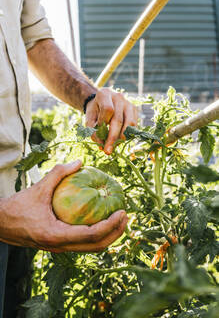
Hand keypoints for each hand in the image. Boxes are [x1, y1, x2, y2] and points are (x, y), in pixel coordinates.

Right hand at [0, 160, 127, 251]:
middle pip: (96, 247)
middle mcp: (59, 246)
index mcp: (55, 235)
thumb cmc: (17, 207)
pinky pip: (83, 244)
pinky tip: (101, 221)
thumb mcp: (38, 188)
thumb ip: (59, 173)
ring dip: (108, 236)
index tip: (122, 212)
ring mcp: (59, 249)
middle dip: (115, 234)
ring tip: (118, 220)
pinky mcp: (58, 246)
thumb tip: (80, 161)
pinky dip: (96, 236)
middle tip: (126, 217)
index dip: (110, 225)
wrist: (0, 224)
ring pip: (91, 249)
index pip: (91, 235)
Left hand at [85, 88, 137, 154]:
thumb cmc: (95, 111)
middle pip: (118, 119)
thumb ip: (92, 130)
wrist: (101, 102)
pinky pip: (134, 125)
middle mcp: (118, 96)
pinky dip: (127, 135)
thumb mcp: (89, 119)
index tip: (98, 133)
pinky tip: (119, 141)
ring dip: (121, 138)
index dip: (103, 123)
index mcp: (104, 94)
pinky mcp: (134, 109)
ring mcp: (128, 103)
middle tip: (107, 151)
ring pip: (129, 123)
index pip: (107, 109)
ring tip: (114, 147)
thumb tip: (101, 144)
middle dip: (112, 138)